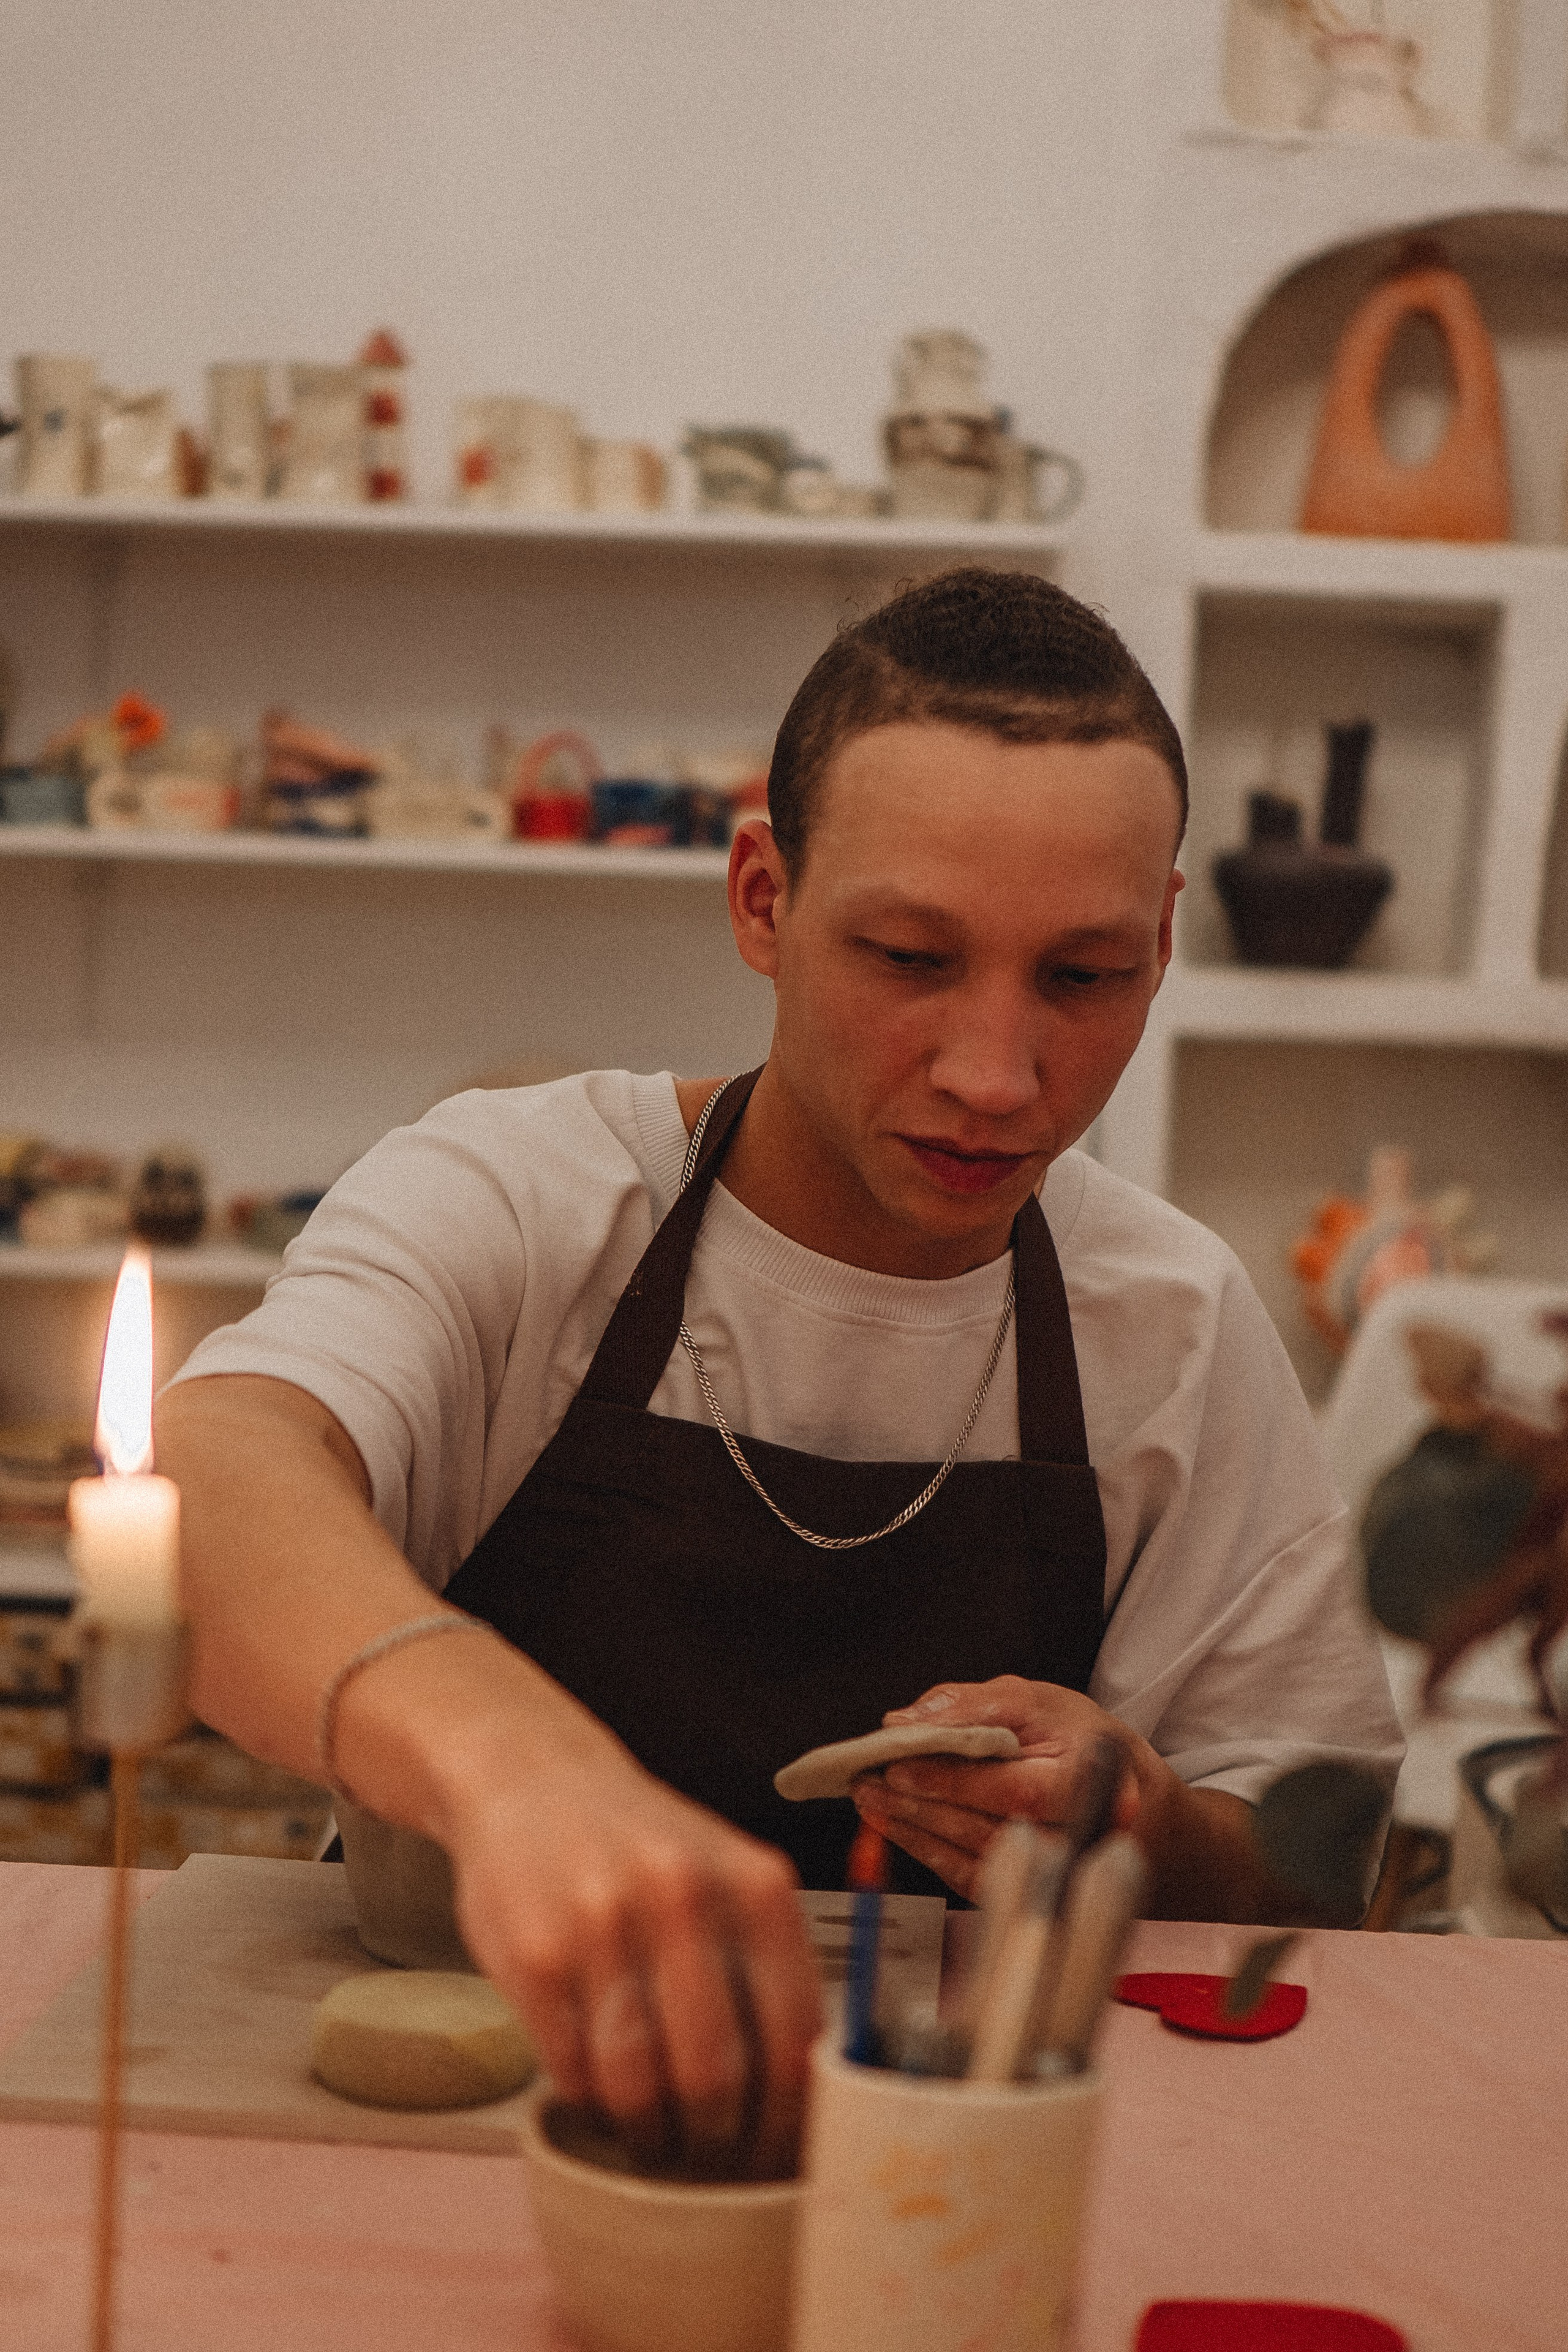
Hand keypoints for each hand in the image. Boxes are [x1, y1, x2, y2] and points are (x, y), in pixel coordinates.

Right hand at [442, 1739, 821, 2176]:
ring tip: (650, 2133)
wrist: (532, 1781)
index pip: (793, 2040)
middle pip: (714, 2079)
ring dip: (648, 2134)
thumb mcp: (728, 1876)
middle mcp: (682, 1897)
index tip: (773, 2155)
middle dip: (713, 2140)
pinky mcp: (533, 1958)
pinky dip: (588, 2103)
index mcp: (753, 1884)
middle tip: (705, 2153)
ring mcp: (601, 1927)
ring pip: (638, 2088)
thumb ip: (767, 1967)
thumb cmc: (644, 1847)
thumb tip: (799, 2096)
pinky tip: (596, 2094)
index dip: (786, 2120)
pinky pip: (572, 2073)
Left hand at [850, 1674, 1169, 1899]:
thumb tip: (909, 1721)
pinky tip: (897, 1828)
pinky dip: (929, 1851)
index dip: (951, 1781)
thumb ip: (974, 1705)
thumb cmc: (1081, 1741)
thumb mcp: (1037, 1701)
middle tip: (868, 1783)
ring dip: (914, 1831)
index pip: (1011, 1790)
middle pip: (987, 1828)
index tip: (900, 1766)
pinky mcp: (1030, 1889)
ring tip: (871, 1802)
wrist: (1127, 1796)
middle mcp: (1075, 1837)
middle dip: (919, 1805)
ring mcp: (1054, 1873)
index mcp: (1084, 1782)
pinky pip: (972, 1878)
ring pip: (974, 1858)